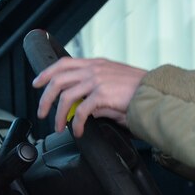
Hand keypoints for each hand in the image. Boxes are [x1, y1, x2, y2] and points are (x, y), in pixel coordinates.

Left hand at [32, 57, 147, 135]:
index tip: (37, 83)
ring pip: (65, 96)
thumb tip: (85, 109)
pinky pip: (81, 111)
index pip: (64, 63)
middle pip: (58, 79)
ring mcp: (98, 80)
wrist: (156, 93)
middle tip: (42, 112)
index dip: (47, 72)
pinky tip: (78, 131)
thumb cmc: (140, 91)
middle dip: (45, 97)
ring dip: (58, 114)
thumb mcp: (115, 86)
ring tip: (58, 127)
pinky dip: (76, 123)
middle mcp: (95, 69)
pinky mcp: (103, 94)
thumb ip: (97, 95)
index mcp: (97, 64)